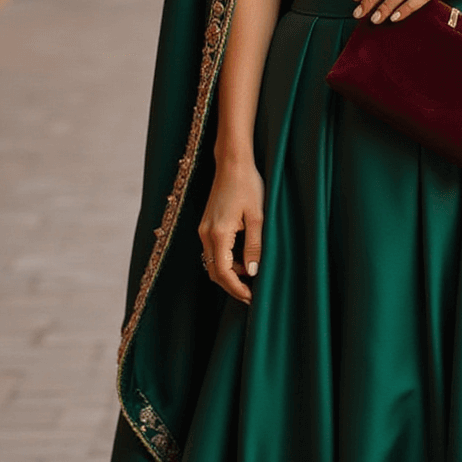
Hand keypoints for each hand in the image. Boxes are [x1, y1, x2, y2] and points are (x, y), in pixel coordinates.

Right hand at [199, 158, 264, 302]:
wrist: (232, 163)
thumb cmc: (248, 186)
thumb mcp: (257, 218)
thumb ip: (254, 247)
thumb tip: (252, 272)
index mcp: (218, 234)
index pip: (223, 273)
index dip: (236, 289)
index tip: (251, 298)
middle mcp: (206, 234)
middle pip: (214, 272)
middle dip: (232, 286)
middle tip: (251, 294)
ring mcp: (203, 229)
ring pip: (212, 263)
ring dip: (229, 273)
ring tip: (251, 275)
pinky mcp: (206, 225)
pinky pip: (213, 251)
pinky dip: (225, 261)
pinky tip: (243, 259)